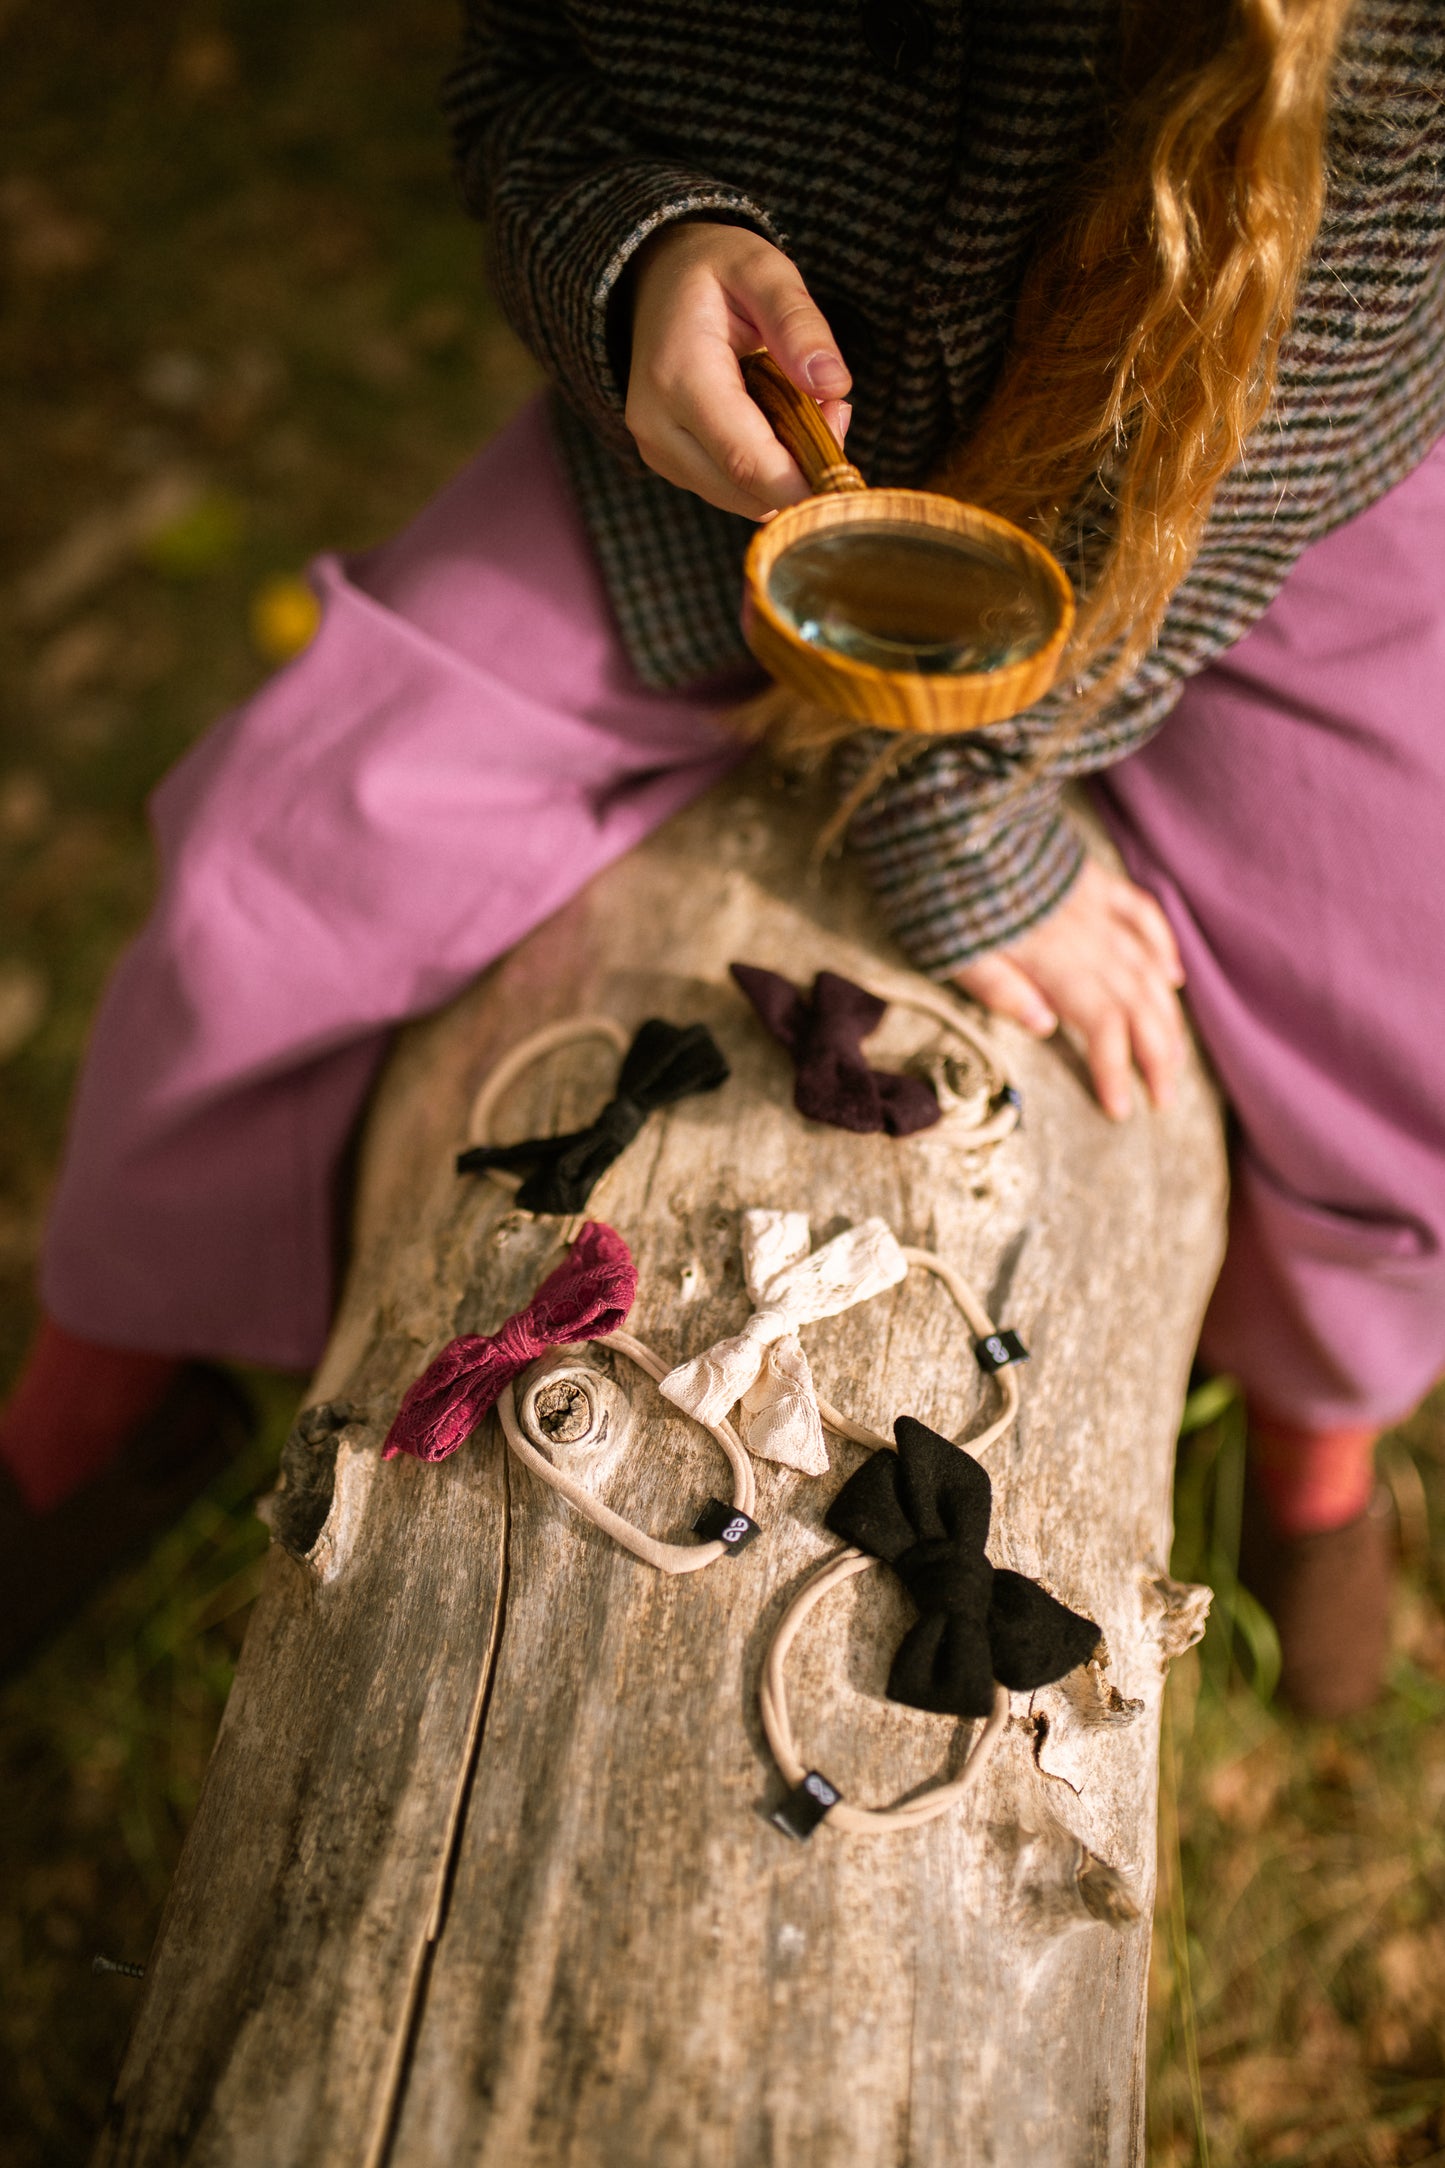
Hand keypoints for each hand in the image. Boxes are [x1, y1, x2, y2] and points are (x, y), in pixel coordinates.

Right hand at [627, 221, 851, 518]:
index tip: (846, 472)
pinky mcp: (668, 463)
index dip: (803, 483)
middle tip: (832, 412)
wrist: (653, 280)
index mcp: (680, 376)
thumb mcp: (762, 270)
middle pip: (747, 492)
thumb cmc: (713, 271)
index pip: (747, 461)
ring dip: (786, 471)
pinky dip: (765, 471)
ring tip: (801, 405)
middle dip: (803, 472)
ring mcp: (658, 450)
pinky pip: (731, 490)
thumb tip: (833, 386)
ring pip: (742, 500)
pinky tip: (775, 422)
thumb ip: (799, 323)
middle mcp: (658, 426)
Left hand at [952, 859, 1186, 1119]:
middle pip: (1135, 1003)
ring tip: (1174, 1055)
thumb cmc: (942, 890)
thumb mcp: (953, 949)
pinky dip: (1163, 948)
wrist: (952, 815)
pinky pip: (1142, 914)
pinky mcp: (1092, 880)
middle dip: (1156, 1054)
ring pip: (1146, 966)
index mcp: (1051, 959)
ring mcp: (1094, 905)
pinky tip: (1173, 977)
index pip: (1100, 1025)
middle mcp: (1085, 934)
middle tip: (1165, 1098)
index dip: (1114, 1069)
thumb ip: (999, 988)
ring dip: (1166, 1014)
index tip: (1122, 1110)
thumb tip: (1046, 1026)